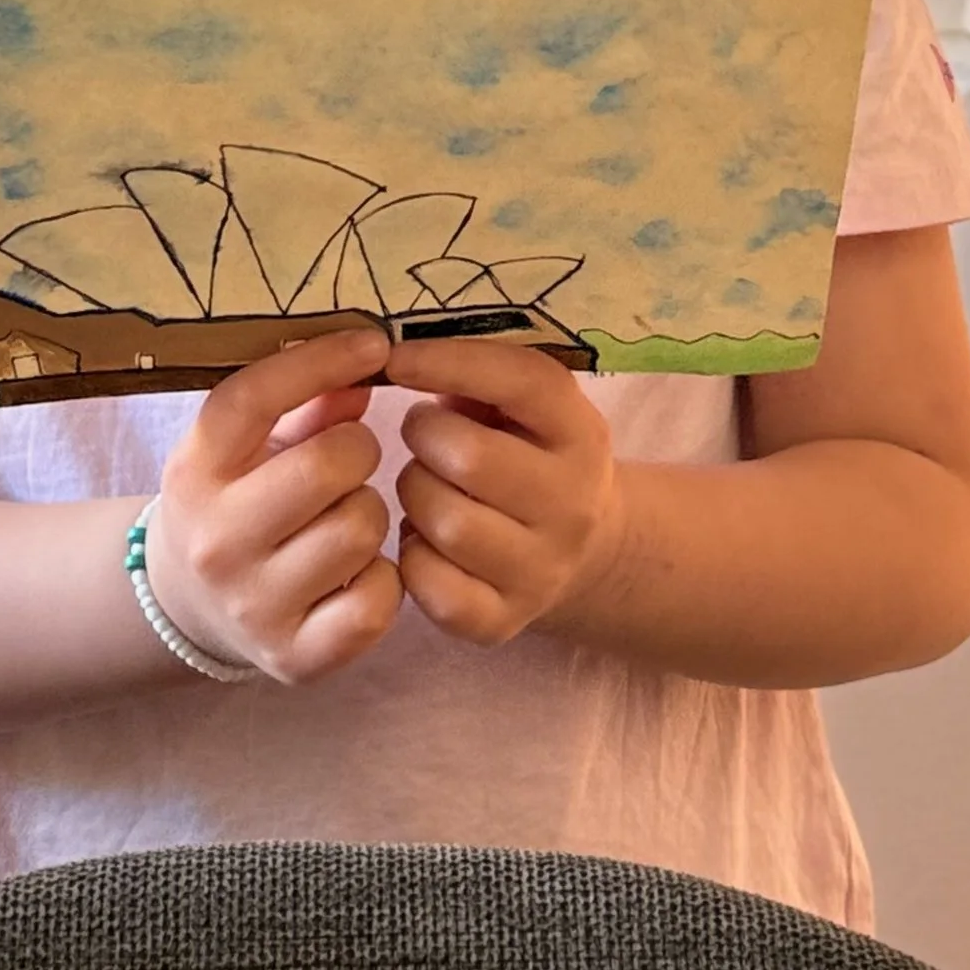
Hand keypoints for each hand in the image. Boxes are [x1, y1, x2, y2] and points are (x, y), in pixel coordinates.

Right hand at [142, 330, 399, 685]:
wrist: (188, 605)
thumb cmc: (235, 501)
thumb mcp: (246, 444)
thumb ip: (304, 400)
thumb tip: (367, 366)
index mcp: (195, 468)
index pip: (255, 397)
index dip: (322, 361)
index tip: (374, 345)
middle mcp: (215, 539)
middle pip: (330, 465)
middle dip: (357, 452)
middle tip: (348, 462)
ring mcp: (252, 605)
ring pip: (362, 529)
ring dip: (371, 515)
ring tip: (345, 518)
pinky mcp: (293, 657)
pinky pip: (376, 603)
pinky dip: (383, 580)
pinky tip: (358, 571)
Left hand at [385, 341, 627, 646]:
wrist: (586, 548)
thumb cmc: (526, 451)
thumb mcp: (521, 404)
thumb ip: (472, 372)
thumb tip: (384, 348)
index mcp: (580, 431)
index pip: (521, 382)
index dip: (449, 362)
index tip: (394, 356)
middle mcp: (573, 503)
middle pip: (470, 458)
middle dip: (424, 437)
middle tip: (420, 434)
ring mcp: (543, 570)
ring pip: (447, 524)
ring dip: (414, 495)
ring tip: (423, 484)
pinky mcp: (504, 621)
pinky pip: (433, 589)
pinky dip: (411, 559)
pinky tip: (421, 538)